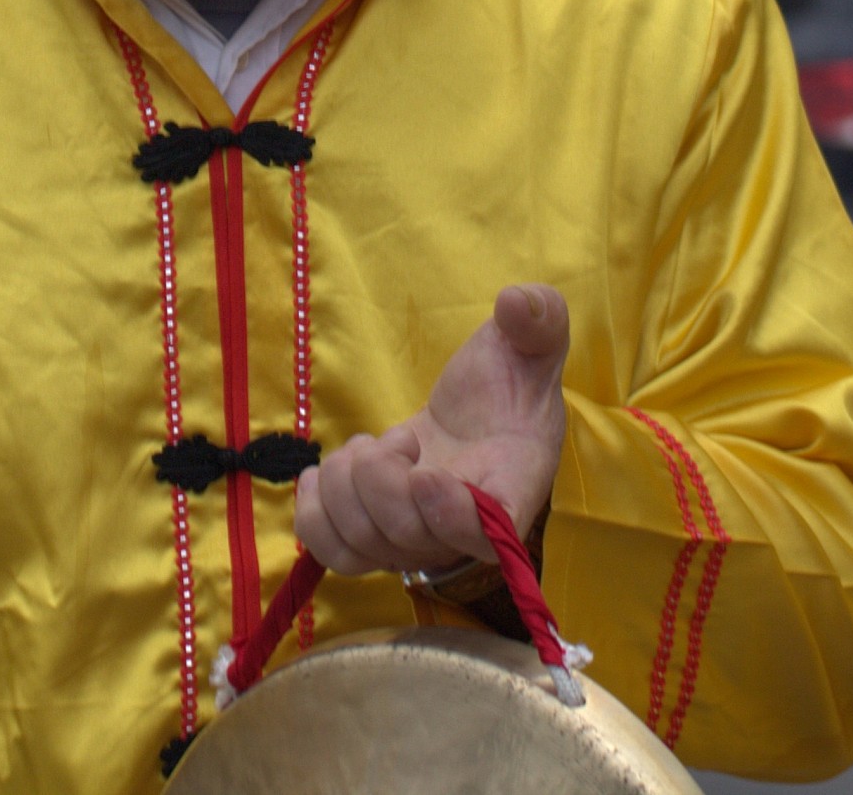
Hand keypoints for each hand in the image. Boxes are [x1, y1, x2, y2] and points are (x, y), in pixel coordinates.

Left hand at [296, 284, 568, 574]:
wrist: (477, 417)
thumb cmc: (510, 379)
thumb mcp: (532, 341)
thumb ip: (538, 319)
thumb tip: (516, 302)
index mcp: (513, 486)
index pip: (489, 534)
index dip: (451, 516)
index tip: (426, 473)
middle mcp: (466, 531)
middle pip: (408, 539)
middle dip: (380, 477)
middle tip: (397, 437)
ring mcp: (419, 540)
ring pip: (360, 547)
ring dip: (344, 488)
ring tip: (368, 450)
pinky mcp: (379, 536)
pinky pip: (332, 550)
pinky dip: (315, 514)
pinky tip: (325, 472)